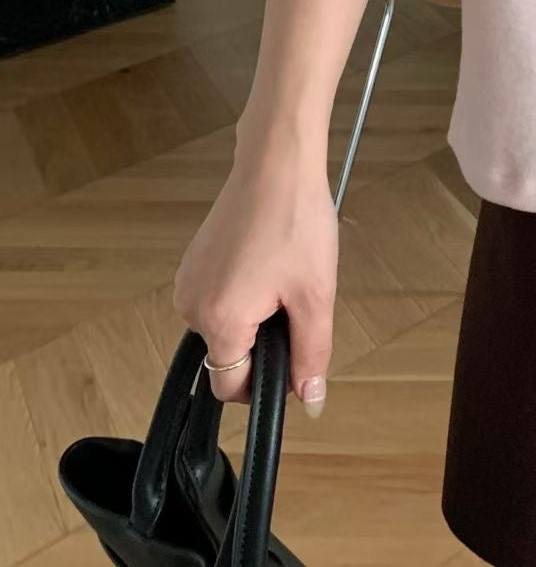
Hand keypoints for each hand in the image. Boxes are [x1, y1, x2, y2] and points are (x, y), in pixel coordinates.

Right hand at [173, 143, 338, 414]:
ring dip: (255, 319)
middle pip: (228, 356)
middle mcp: (191, 307)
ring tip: (285, 278)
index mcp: (218, 321)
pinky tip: (269, 264)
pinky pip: (218, 300)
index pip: (230, 386)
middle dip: (263, 345)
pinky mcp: (193, 263)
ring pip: (225, 328)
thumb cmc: (296, 223)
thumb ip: (311, 355)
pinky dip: (244, 296)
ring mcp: (188, 282)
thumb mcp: (315, 296)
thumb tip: (309, 402)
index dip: (266, 384)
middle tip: (296, 304)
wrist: (275, 164)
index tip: (294, 357)